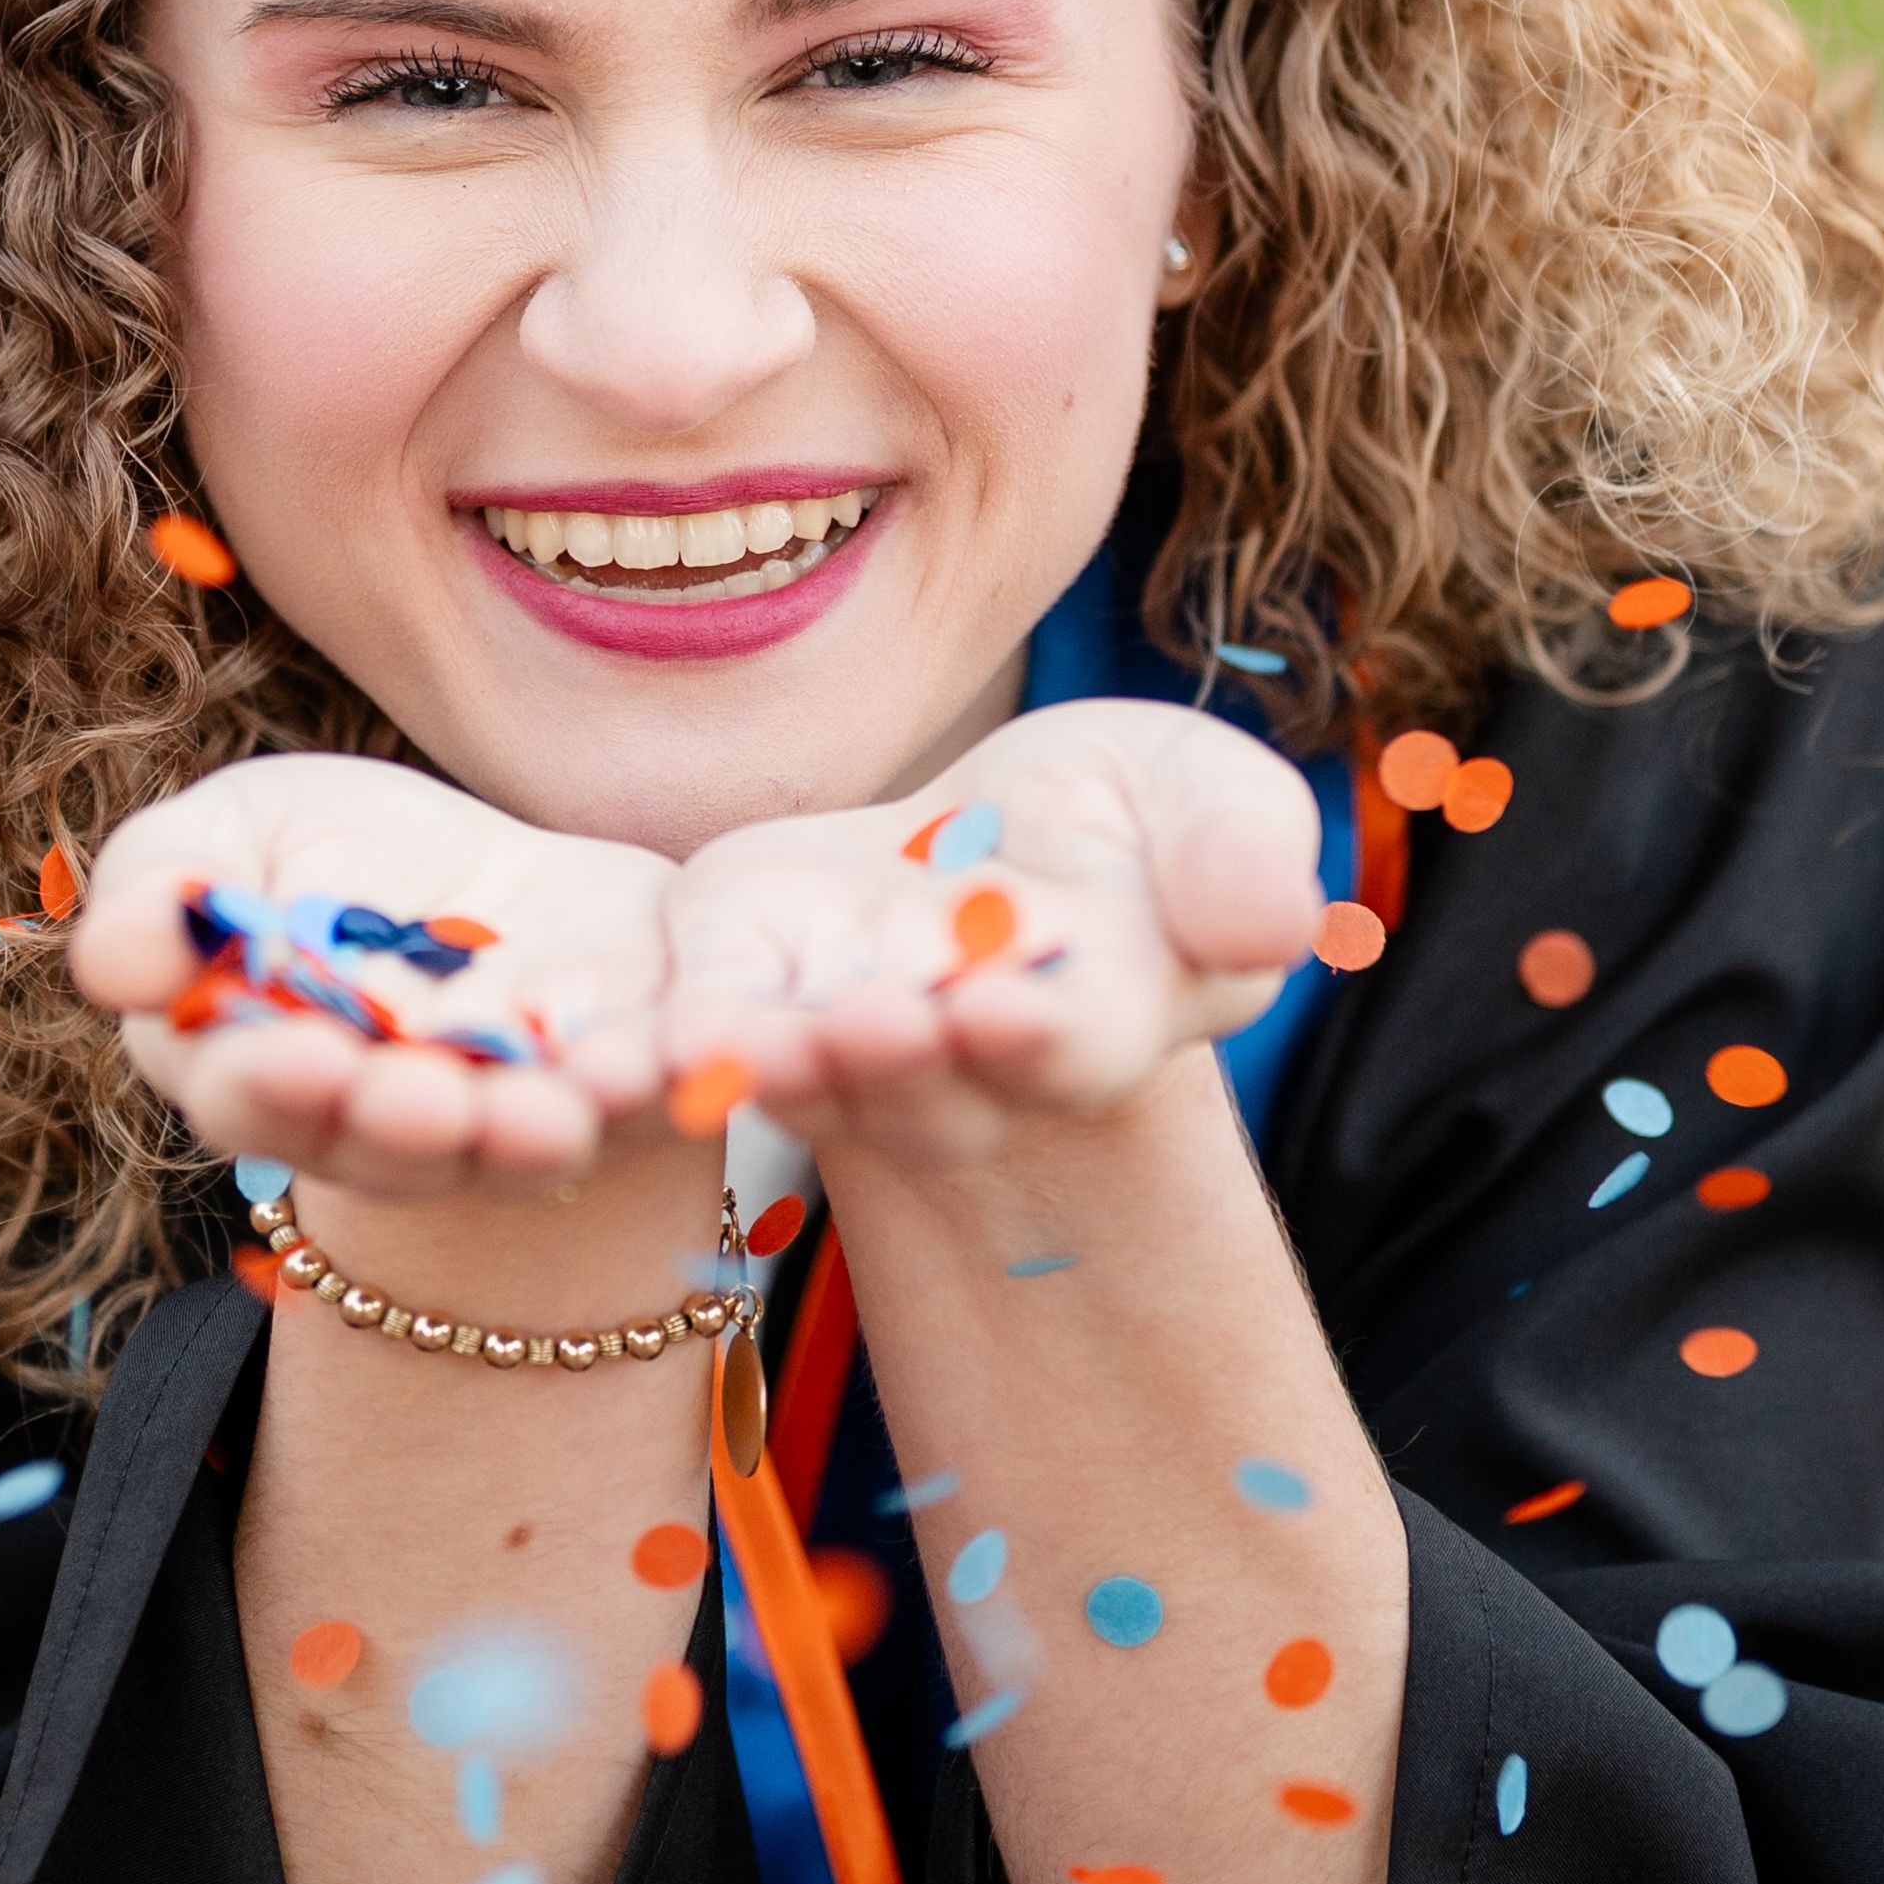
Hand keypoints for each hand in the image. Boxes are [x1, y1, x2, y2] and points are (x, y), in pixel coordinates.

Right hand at [67, 756, 677, 1192]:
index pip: (245, 1094)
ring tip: (547, 1120)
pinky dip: (640, 1098)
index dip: (271, 1085)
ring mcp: (499, 1123)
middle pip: (378, 1147)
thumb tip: (106, 960)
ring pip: (505, 1151)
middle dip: (402, 1128)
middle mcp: (379, 1127)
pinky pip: (628, 1111)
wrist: (491, 877)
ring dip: (522, 1142)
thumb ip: (161, 889)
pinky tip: (654, 1073)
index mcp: (258, 1068)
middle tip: (427, 1106)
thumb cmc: (320, 857)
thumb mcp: (227, 837)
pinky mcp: (608, 1094)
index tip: (300, 1057)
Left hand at [656, 699, 1322, 1170]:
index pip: (1072, 1041)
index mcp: (1093, 1015)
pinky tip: (612, 1041)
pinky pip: (692, 1033)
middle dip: (893, 1058)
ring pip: (801, 1073)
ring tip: (729, 1043)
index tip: (1004, 1011)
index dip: (1040, 1035)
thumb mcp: (1208, 802)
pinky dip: (651, 1047)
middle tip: (861, 1024)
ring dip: (765, 1063)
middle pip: (927, 1081)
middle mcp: (961, 1064)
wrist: (1003, 837)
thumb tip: (1271, 918)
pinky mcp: (740, 988)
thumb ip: (1239, 857)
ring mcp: (843, 1040)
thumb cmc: (1134, 826)